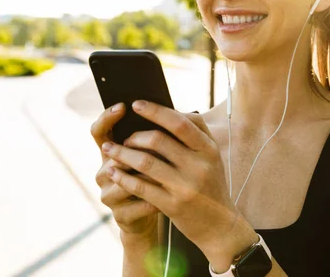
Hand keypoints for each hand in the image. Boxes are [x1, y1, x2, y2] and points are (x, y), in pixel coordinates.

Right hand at [90, 102, 159, 242]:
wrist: (153, 213)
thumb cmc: (157, 175)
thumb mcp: (154, 154)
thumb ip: (156, 135)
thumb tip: (171, 110)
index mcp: (111, 152)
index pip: (99, 130)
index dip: (107, 118)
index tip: (123, 106)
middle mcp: (104, 171)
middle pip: (114, 155)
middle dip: (138, 148)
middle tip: (159, 142)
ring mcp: (109, 194)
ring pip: (127, 180)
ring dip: (150, 174)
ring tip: (169, 170)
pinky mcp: (120, 215)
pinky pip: (139, 203)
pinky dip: (157, 198)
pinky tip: (173, 195)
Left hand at [102, 100, 257, 259]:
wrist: (220, 225)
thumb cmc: (210, 184)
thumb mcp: (212, 157)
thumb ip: (195, 134)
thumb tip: (167, 111)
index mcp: (209, 149)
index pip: (180, 123)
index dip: (156, 111)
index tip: (136, 104)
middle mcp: (199, 166)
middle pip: (159, 140)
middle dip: (134, 135)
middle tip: (123, 136)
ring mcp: (186, 186)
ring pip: (146, 162)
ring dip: (122, 154)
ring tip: (109, 149)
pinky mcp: (173, 205)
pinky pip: (141, 186)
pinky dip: (124, 177)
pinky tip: (114, 172)